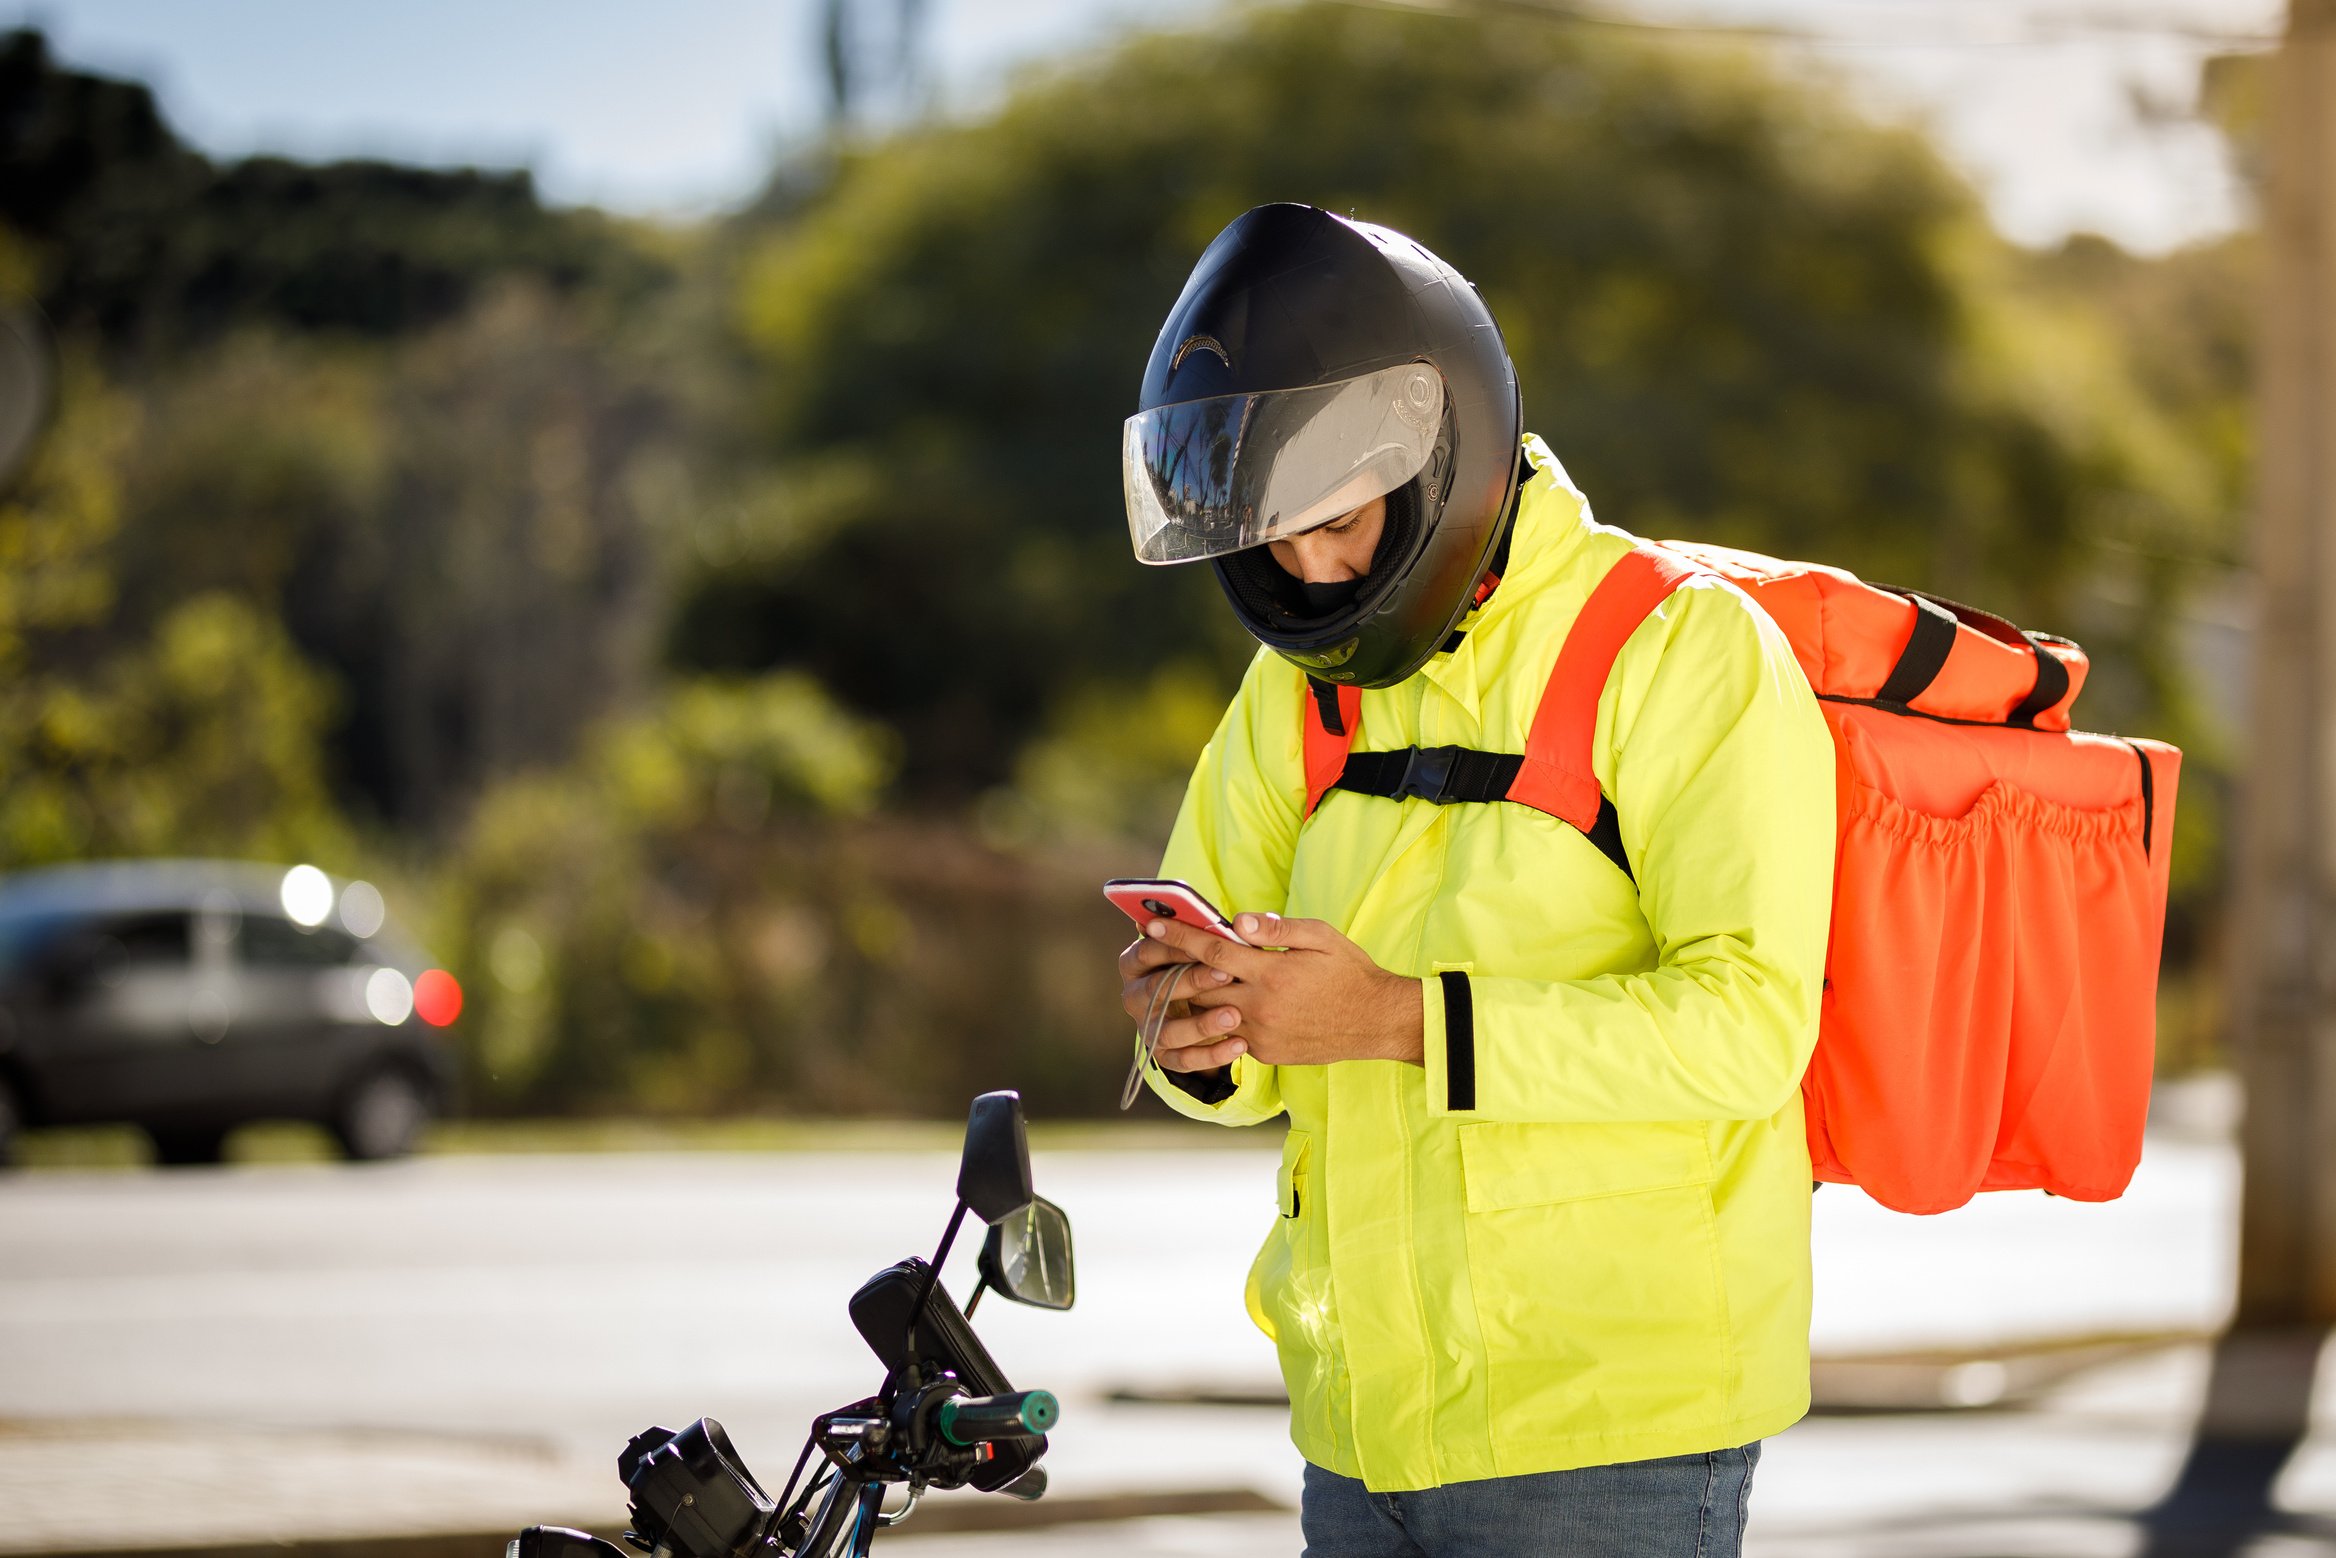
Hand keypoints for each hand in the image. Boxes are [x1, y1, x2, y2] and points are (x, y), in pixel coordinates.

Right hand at [1119, 932, 1244, 1073]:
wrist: (1206, 1010)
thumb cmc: (1202, 966)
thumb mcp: (1202, 947)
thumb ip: (1206, 933)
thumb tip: (1227, 919)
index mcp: (1136, 963)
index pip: (1146, 951)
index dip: (1173, 946)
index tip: (1204, 943)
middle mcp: (1135, 996)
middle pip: (1156, 988)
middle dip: (1192, 981)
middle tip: (1227, 974)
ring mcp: (1147, 1028)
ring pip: (1169, 1030)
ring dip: (1201, 1024)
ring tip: (1234, 1016)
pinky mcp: (1164, 1055)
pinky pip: (1184, 1060)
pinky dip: (1211, 1055)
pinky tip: (1240, 1044)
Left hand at [1131, 912, 1423, 1071]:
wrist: (1375, 1022)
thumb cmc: (1349, 972)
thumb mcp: (1321, 937)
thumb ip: (1278, 930)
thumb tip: (1239, 920)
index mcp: (1271, 973)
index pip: (1212, 950)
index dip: (1179, 936)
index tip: (1151, 925)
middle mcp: (1259, 1006)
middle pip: (1200, 985)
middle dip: (1173, 967)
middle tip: (1151, 952)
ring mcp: (1260, 1034)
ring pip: (1208, 1014)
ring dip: (1190, 996)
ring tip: (1175, 978)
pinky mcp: (1264, 1053)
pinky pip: (1228, 1035)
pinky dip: (1216, 1019)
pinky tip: (1212, 1004)